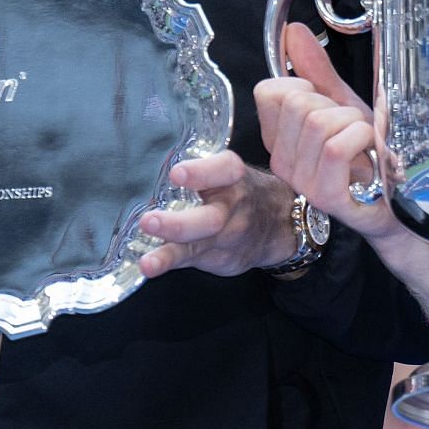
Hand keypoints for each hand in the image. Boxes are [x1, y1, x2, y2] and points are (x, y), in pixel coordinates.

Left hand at [136, 150, 294, 278]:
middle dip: (179, 224)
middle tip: (149, 221)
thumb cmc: (242, 190)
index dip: (200, 173)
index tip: (176, 174)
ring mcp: (227, 238)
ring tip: (148, 263)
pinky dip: (168, 264)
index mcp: (235, 177)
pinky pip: (191, 262)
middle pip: (211, 219)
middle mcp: (234, 208)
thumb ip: (200, 167)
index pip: (224, 171)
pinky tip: (150, 267)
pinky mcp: (219, 258)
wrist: (280, 223)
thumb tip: (151, 161)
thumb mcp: (229, 171)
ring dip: (170, 255)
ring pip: (198, 247)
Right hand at [254, 23, 398, 241]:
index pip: (268, 91)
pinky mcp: (325, 196)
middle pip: (298, 102)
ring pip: (319, 122)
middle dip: (336, 105)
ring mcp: (301, 181)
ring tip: (365, 142)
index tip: (327, 103)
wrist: (400, 203)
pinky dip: (362, 138)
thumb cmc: (370, 155)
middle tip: (353, 128)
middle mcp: (282, 161)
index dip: (303, 85)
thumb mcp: (342, 105)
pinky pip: (336, 146)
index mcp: (279, 138)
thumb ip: (316, 70)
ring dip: (355, 123)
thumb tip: (293, 31)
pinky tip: (371, 153)